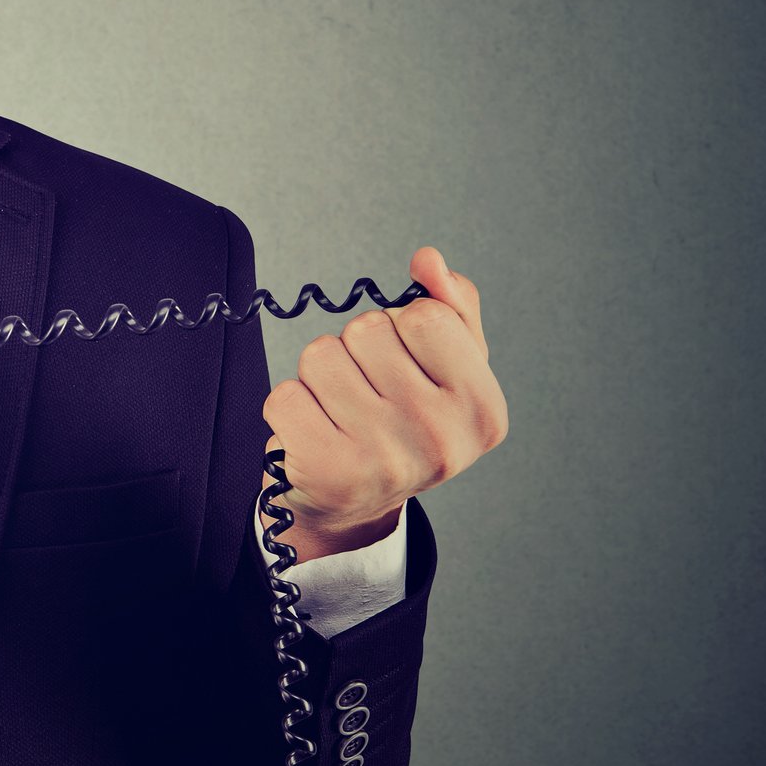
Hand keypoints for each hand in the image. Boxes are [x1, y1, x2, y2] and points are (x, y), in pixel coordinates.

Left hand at [260, 246, 507, 560]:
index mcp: (482, 409)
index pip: (423, 315)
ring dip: (319, 376)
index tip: (406, 362)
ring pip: (320, 356)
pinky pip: (284, 395)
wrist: (357, 506)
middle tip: (368, 393)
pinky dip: (290, 407)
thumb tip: (428, 259)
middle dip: (357, 349)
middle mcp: (441, 439)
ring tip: (340, 412)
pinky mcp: (327, 472)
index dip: (402, 326)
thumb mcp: (447, 367)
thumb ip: (450, 305)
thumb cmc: (405, 423)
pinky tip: (313, 433)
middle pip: (367, 330)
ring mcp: (384, 459)